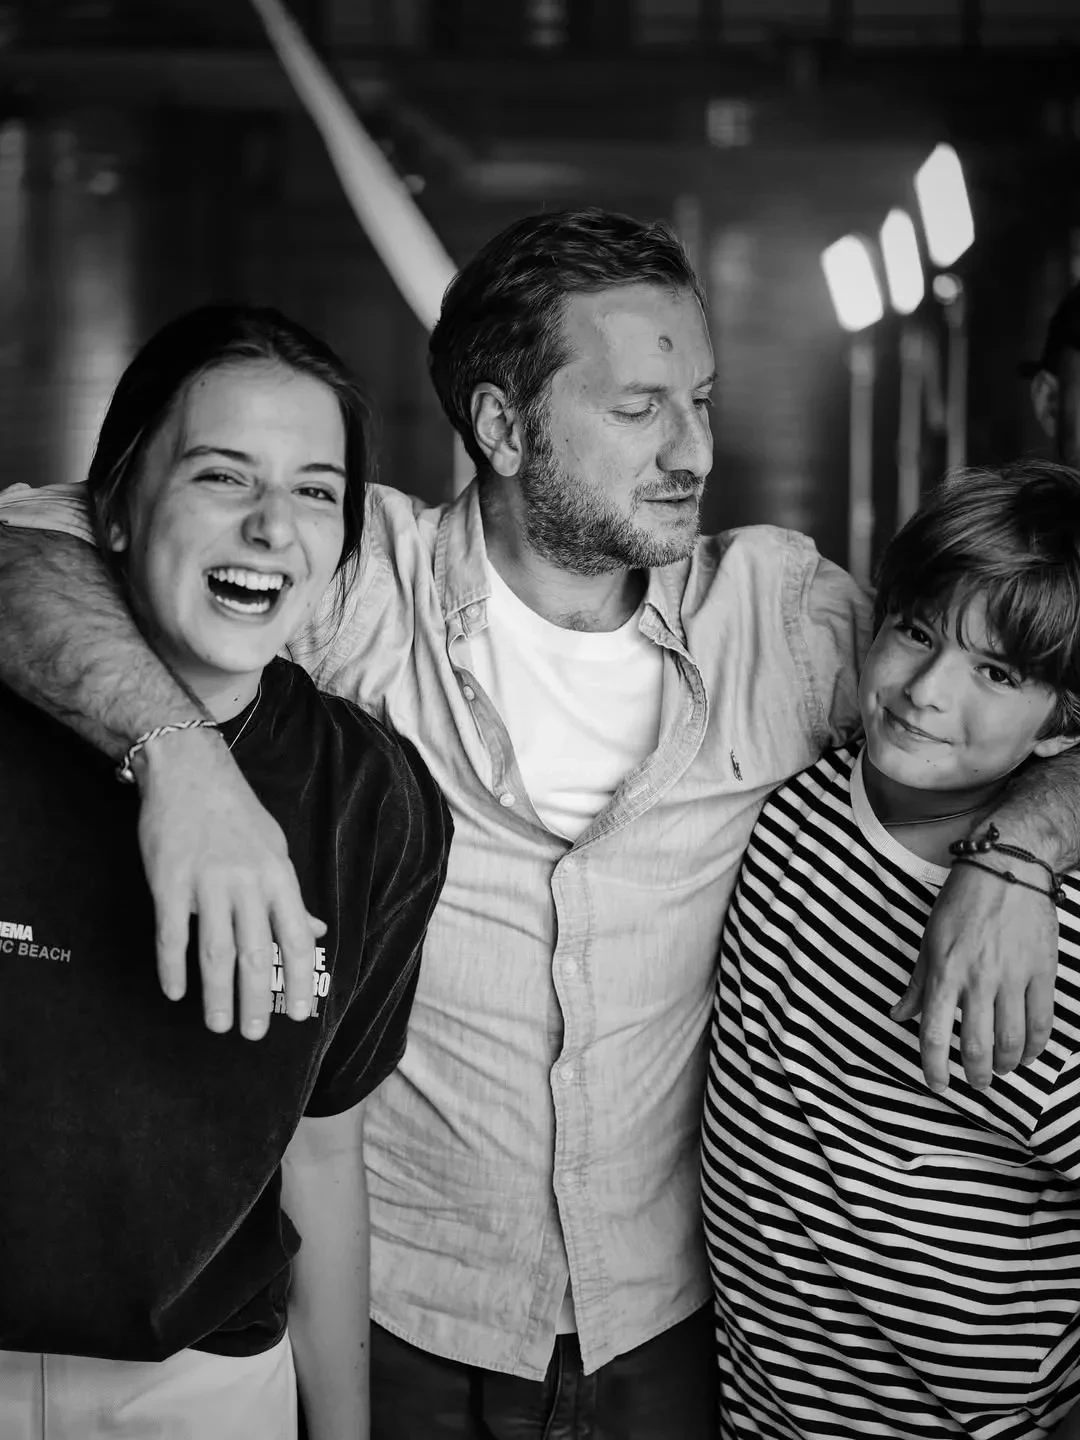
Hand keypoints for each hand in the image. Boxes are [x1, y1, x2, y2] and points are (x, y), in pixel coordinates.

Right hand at [135, 727, 323, 1038]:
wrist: (189, 771)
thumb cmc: (237, 813)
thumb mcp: (276, 849)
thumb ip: (291, 896)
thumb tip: (316, 931)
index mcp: (278, 876)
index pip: (297, 939)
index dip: (301, 980)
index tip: (300, 1013)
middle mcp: (246, 883)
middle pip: (256, 954)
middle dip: (258, 999)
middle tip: (254, 1034)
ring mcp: (206, 883)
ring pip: (215, 953)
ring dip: (218, 995)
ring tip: (220, 1025)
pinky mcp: (169, 882)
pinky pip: (172, 935)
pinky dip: (173, 968)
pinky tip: (176, 993)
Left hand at [892, 859, 1056, 1091]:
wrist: (1006, 869)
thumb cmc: (961, 903)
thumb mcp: (929, 941)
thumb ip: (917, 985)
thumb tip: (898, 1015)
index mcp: (944, 972)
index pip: (934, 1034)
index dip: (934, 1068)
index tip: (937, 1084)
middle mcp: (977, 979)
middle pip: (978, 1047)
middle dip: (976, 1075)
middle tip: (976, 1082)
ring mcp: (1013, 977)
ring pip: (1012, 1041)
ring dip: (1006, 1065)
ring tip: (1001, 1068)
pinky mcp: (1042, 972)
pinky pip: (1042, 1022)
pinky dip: (1035, 1047)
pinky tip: (1027, 1053)